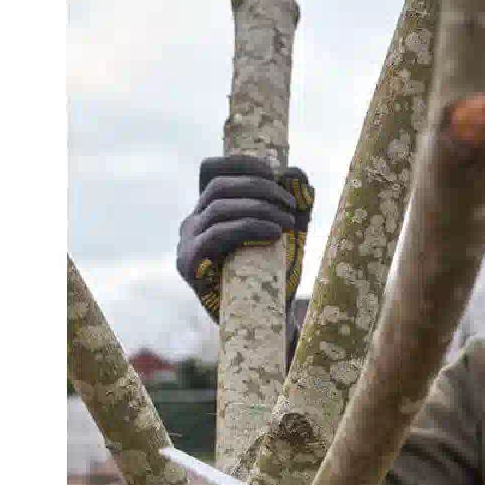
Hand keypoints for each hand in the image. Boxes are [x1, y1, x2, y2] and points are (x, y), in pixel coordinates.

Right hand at [175, 155, 314, 320]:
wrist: (267, 319)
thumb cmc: (274, 275)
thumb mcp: (287, 234)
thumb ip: (293, 204)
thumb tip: (298, 173)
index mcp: (209, 209)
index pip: (214, 171)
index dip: (243, 165)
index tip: (276, 174)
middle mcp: (193, 222)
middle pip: (219, 187)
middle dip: (259, 189)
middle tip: (290, 205)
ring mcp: (187, 243)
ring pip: (219, 208)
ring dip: (259, 209)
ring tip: (287, 222)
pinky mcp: (188, 264)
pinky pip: (216, 235)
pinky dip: (247, 227)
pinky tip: (273, 232)